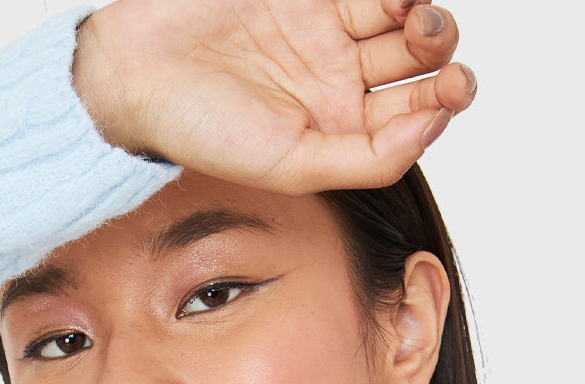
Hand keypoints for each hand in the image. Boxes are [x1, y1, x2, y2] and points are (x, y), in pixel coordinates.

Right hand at [72, 0, 474, 193]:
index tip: (450, 92)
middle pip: (416, 64)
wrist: (135, 70)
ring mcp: (325, 31)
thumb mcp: (292, 167)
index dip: (443, 102)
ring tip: (412, 12)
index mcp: (338, 134)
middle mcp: (338, 82)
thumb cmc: (200, 129)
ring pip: (399, 18)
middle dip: (440, 52)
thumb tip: (433, 129)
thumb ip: (366, 161)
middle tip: (430, 43)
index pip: (412, 117)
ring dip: (423, 13)